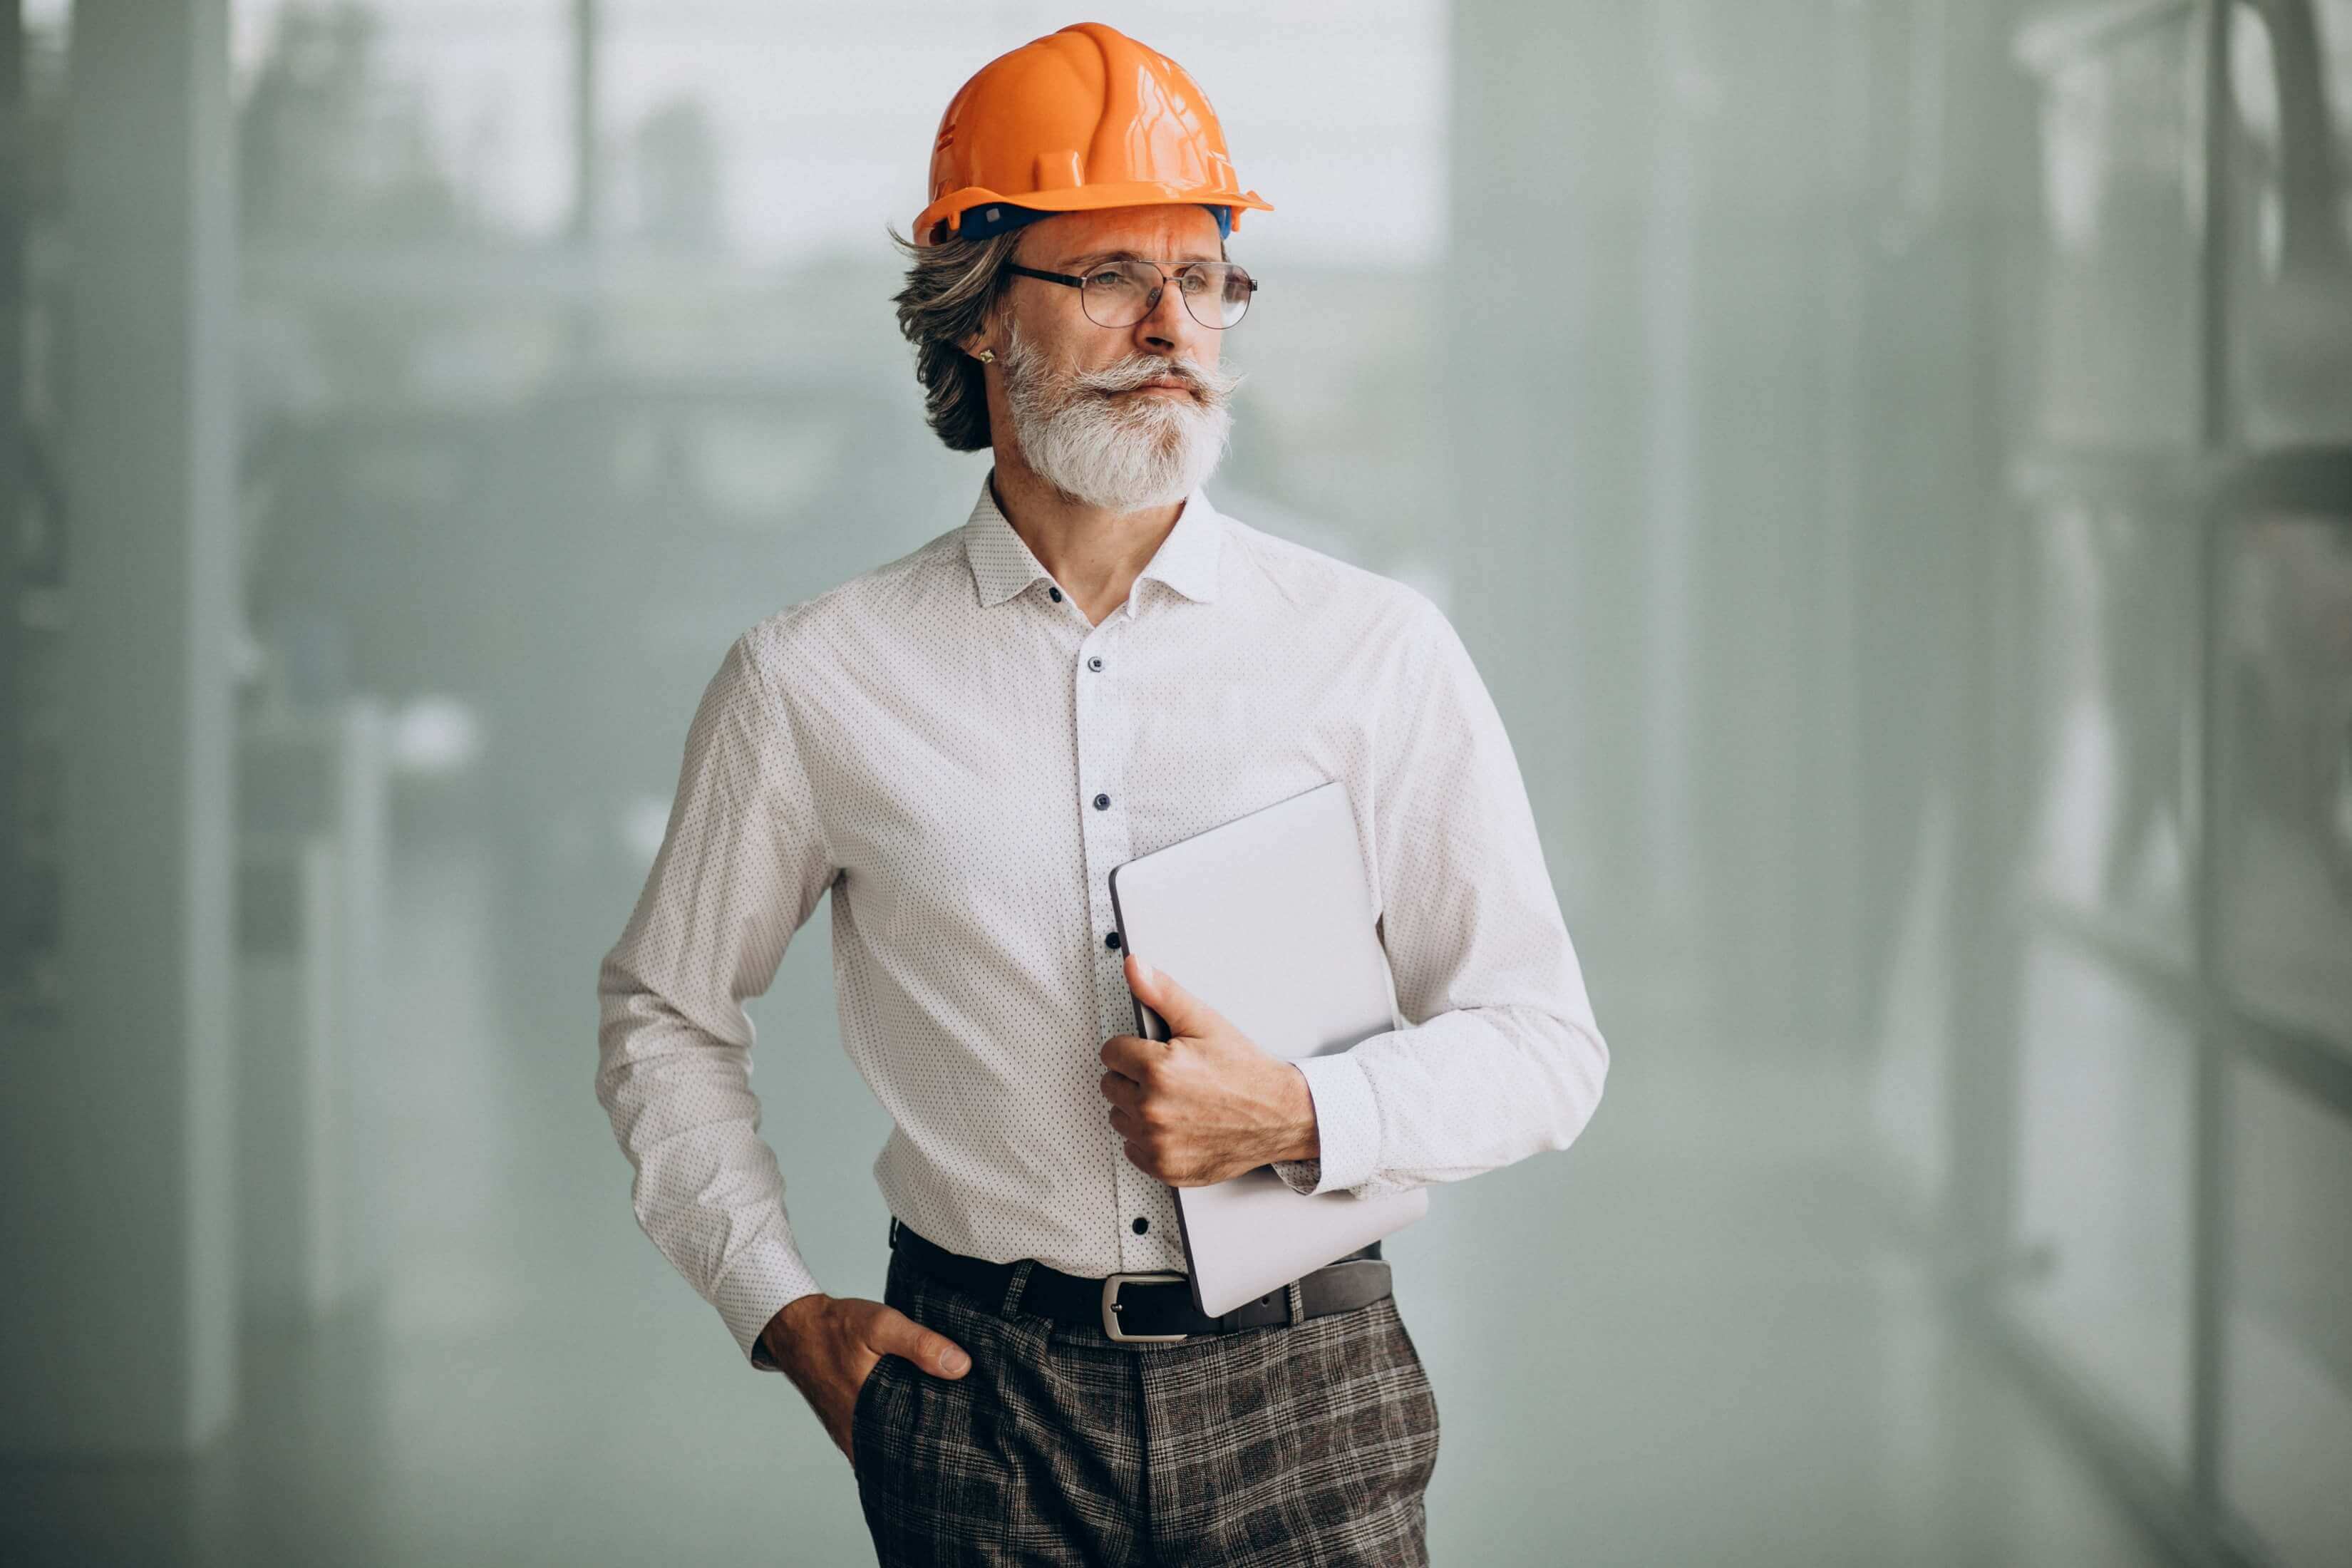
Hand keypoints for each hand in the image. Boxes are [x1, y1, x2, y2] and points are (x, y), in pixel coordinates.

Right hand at [761, 1293, 970, 1465]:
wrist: (796, 1329)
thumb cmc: (836, 1328)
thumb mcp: (881, 1325)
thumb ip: (920, 1345)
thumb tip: (961, 1367)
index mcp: (869, 1417)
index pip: (914, 1450)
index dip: (943, 1447)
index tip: (972, 1439)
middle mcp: (858, 1435)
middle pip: (904, 1454)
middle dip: (933, 1448)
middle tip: (968, 1436)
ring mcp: (851, 1435)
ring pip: (890, 1450)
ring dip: (914, 1441)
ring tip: (949, 1429)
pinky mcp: (848, 1428)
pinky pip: (877, 1440)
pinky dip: (896, 1433)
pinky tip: (916, 1419)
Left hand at [1100, 949, 1319, 1186]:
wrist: (1280, 1114)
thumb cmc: (1244, 1070)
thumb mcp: (1205, 1022)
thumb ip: (1162, 993)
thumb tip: (1134, 966)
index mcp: (1158, 1070)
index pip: (1110, 1052)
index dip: (1133, 1048)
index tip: (1156, 1053)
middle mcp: (1152, 1110)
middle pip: (1110, 1085)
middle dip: (1133, 1077)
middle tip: (1171, 1076)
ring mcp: (1157, 1143)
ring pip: (1120, 1117)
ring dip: (1138, 1108)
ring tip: (1176, 1100)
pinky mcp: (1164, 1168)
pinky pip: (1133, 1149)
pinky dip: (1149, 1139)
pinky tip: (1177, 1125)